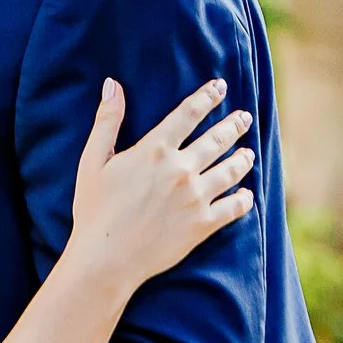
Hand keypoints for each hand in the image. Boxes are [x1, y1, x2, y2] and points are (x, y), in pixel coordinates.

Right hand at [70, 79, 255, 288]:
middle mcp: (180, 168)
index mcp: (154, 150)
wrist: (106, 257)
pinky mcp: (203, 224)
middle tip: (245, 117)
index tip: (220, 87)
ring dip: (242, 158)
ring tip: (249, 153)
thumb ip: (106, 121)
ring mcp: (195, 197)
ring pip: (230, 170)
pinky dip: (243, 199)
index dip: (206, 97)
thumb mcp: (92, 161)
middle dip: (233, 125)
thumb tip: (112, 85)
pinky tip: (247, 194)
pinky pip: (234, 207)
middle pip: (216, 139)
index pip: (188, 114)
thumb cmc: (94, 210)